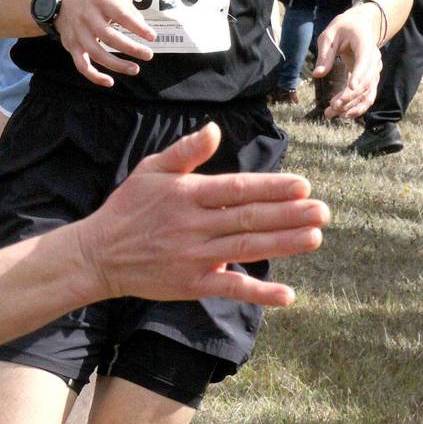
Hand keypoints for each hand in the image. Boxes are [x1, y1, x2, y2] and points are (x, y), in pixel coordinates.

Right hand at [53, 0, 154, 86]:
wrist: (60, 3)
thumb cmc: (93, 1)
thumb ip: (129, 11)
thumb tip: (144, 30)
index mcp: (101, 1)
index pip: (121, 15)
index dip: (137, 27)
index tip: (152, 37)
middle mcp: (87, 17)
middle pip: (109, 36)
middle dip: (130, 48)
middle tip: (148, 55)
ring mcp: (78, 33)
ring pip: (97, 53)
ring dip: (117, 64)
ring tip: (135, 69)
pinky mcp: (72, 46)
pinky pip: (82, 65)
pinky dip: (95, 76)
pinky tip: (109, 82)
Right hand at [75, 123, 327, 305]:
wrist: (99, 255)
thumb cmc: (130, 206)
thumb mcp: (152, 169)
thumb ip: (186, 151)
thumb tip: (215, 129)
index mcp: (187, 193)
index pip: (237, 189)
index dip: (271, 187)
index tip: (303, 185)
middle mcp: (193, 225)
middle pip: (248, 219)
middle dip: (288, 215)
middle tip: (323, 211)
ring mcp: (193, 257)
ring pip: (245, 250)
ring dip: (283, 244)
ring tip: (315, 237)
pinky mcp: (191, 286)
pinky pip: (229, 289)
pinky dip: (258, 293)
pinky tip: (287, 294)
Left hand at [313, 2, 382, 118]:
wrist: (362, 26)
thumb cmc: (343, 28)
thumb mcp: (329, 34)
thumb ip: (325, 53)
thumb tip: (318, 74)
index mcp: (365, 44)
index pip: (364, 60)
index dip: (358, 74)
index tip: (350, 87)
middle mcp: (374, 59)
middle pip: (366, 81)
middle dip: (349, 96)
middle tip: (332, 106)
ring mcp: (375, 71)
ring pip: (368, 93)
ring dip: (352, 106)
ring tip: (331, 114)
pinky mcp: (371, 79)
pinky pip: (369, 96)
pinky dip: (358, 107)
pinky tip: (344, 115)